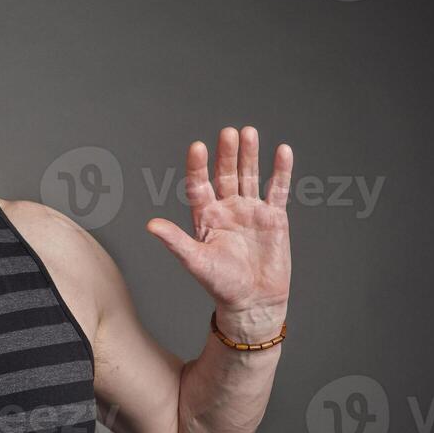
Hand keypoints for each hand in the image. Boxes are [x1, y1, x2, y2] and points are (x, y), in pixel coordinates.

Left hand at [146, 125, 292, 339]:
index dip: (198, 166)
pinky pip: (277, 189)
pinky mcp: (273, 217)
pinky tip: (283, 151)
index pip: (199, 185)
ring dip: (250, 155)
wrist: (253, 300)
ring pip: (249, 176)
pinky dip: (281, 171)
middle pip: (225, 174)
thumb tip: (150, 225)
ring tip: (249, 132)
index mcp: (205, 216)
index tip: (197, 147)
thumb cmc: (220, 284)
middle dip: (227, 154)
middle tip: (228, 133)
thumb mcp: (195, 261)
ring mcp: (250, 210)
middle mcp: (226, 208)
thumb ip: (175, 241)